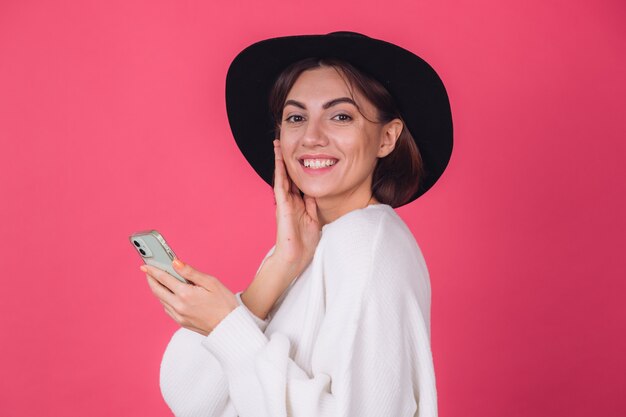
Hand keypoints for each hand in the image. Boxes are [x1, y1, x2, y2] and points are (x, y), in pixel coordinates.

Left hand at [142, 259, 237, 335]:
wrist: (230, 326)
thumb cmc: (224, 303)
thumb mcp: (211, 282)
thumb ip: (191, 272)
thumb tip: (176, 263)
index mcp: (186, 294)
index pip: (164, 278)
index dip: (153, 270)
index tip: (146, 265)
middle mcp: (179, 306)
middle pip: (157, 290)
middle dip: (151, 279)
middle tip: (148, 271)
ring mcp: (179, 316)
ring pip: (161, 300)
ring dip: (157, 289)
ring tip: (158, 280)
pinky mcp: (181, 322)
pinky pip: (167, 308)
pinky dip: (164, 299)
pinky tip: (169, 294)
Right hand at [272, 139, 320, 277]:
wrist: (295, 258)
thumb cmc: (305, 244)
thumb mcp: (315, 219)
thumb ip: (314, 205)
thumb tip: (316, 191)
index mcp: (299, 204)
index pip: (298, 182)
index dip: (299, 168)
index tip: (301, 154)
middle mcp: (291, 201)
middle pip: (289, 176)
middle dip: (287, 160)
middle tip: (284, 143)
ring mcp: (285, 203)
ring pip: (282, 177)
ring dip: (280, 161)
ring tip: (278, 145)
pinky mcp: (282, 206)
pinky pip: (280, 185)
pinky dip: (280, 171)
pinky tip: (279, 159)